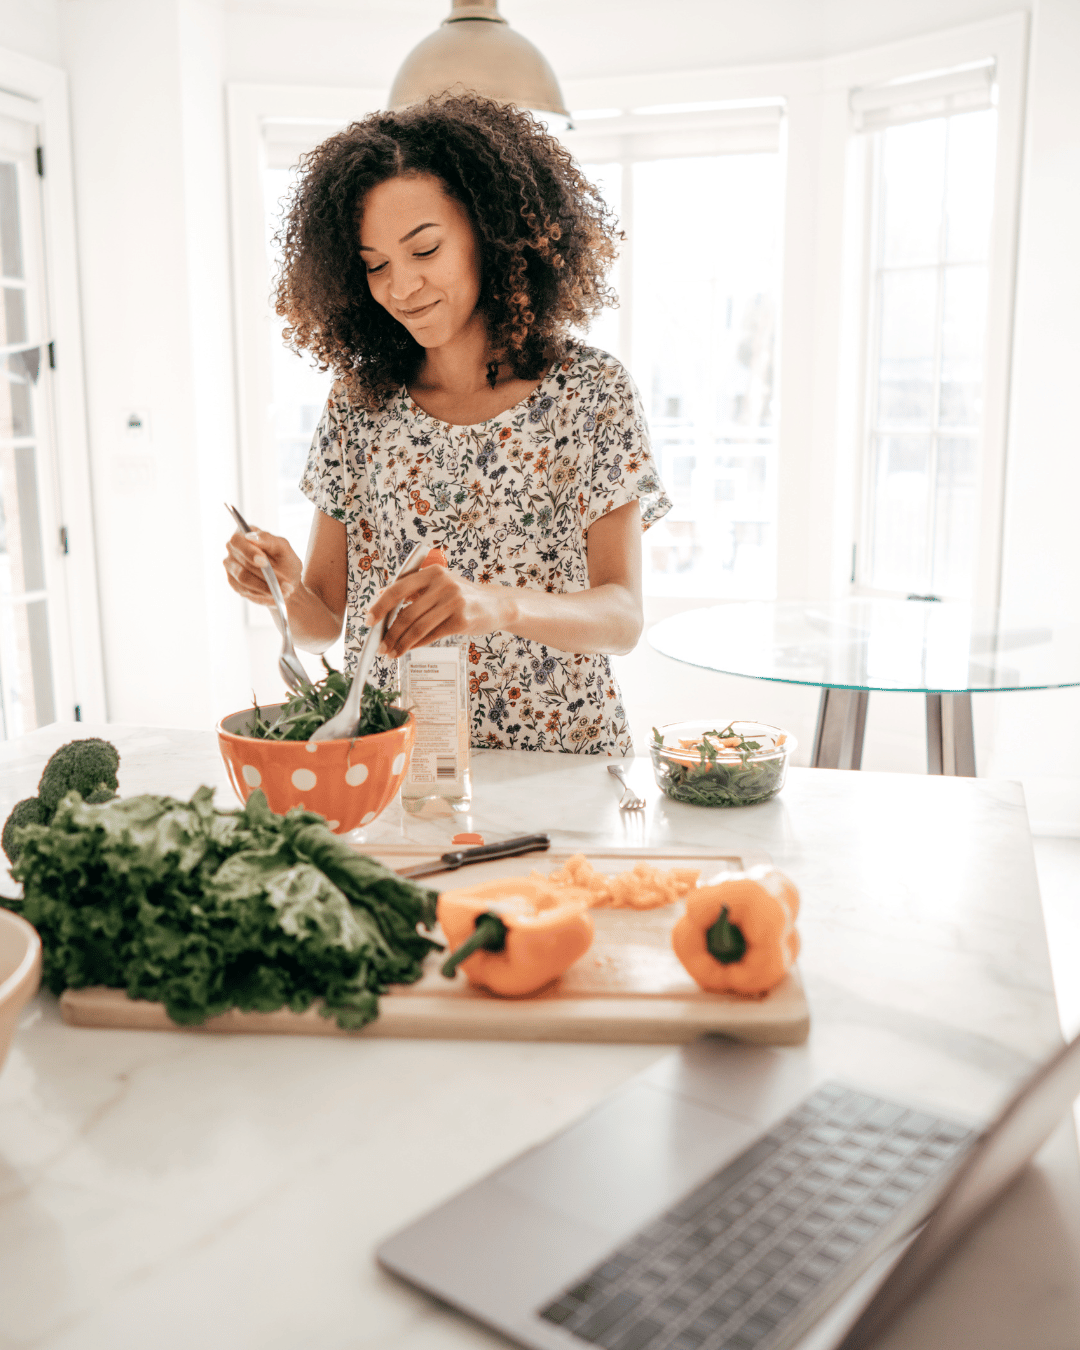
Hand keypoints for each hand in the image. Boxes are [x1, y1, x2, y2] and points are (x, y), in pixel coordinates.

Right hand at [223, 527, 302, 605]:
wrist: (286, 583)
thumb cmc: (284, 561)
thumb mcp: (283, 548)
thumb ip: (269, 540)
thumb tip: (251, 537)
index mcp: (243, 535)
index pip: (238, 541)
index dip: (249, 552)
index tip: (263, 562)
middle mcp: (233, 550)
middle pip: (241, 562)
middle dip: (263, 574)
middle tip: (280, 582)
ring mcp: (232, 568)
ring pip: (243, 579)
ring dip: (266, 586)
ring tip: (286, 590)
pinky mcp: (234, 584)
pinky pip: (246, 590)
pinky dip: (263, 593)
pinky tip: (276, 594)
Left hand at [367, 566, 509, 657]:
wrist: (496, 605)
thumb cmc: (463, 596)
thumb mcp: (440, 584)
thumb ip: (413, 589)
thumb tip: (381, 598)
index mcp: (433, 572)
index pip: (398, 589)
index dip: (380, 606)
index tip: (369, 621)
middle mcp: (443, 584)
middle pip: (406, 613)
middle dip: (389, 633)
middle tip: (380, 646)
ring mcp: (453, 602)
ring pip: (417, 628)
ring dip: (400, 644)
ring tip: (391, 653)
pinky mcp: (461, 620)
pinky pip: (431, 635)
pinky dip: (416, 645)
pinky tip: (407, 650)